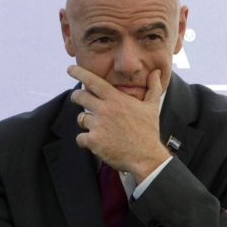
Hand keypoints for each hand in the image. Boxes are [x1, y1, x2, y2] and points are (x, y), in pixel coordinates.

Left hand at [68, 66, 168, 182]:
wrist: (146, 157)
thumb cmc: (148, 131)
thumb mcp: (152, 106)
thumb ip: (153, 87)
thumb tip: (156, 72)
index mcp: (116, 99)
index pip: (93, 81)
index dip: (79, 73)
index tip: (70, 69)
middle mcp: (104, 109)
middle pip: (80, 97)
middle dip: (76, 96)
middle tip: (77, 98)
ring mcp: (97, 125)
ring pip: (80, 118)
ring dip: (85, 121)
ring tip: (96, 126)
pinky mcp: (93, 141)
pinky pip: (80, 137)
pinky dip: (85, 140)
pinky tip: (94, 142)